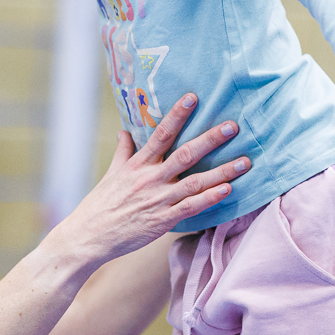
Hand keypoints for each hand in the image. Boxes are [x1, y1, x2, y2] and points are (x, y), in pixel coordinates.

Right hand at [56, 96, 247, 265]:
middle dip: (211, 139)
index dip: (177, 115)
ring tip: (245, 162)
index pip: (160, 134)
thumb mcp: (111, 174)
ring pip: (195, 182)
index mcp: (137, 164)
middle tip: (233, 126)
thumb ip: (123, 152)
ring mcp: (158, 200)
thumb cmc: (100, 205)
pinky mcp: (163, 220)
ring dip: (222, 171)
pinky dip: (210, 198)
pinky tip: (228, 190)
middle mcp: (150, 179)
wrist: (89, 237)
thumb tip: (126, 131)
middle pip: (185, 154)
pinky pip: (191, 208)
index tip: (192, 97)